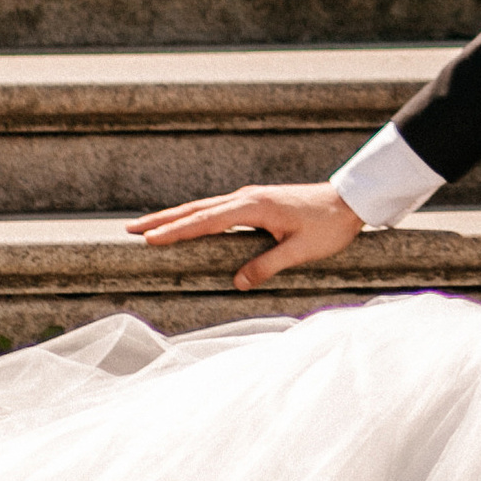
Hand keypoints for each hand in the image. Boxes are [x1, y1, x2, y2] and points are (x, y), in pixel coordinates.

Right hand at [130, 181, 363, 288]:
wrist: (349, 200)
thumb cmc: (328, 226)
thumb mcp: (300, 250)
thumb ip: (268, 265)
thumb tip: (237, 282)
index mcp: (253, 206)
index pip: (205, 221)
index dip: (176, 231)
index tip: (148, 239)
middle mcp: (246, 198)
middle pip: (196, 209)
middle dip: (163, 220)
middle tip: (130, 229)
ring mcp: (250, 198)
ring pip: (203, 208)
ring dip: (175, 217)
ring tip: (147, 226)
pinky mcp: (255, 202)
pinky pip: (216, 210)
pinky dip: (195, 216)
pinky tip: (187, 223)